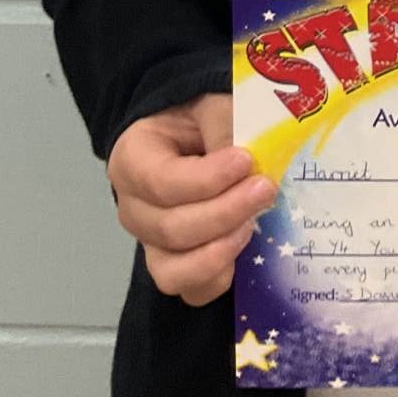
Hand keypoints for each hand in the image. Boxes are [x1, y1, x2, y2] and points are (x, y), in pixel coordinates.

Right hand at [107, 92, 276, 306]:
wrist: (199, 135)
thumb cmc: (202, 119)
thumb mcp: (212, 107)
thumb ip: (224, 129)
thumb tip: (248, 164)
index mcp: (132, 160)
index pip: (161, 182)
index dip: (206, 179)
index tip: (246, 161)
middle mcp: (134, 208)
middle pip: (171, 229)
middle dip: (224, 212)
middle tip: (265, 188)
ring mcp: (152, 243)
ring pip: (175, 269)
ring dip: (220, 250)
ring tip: (253, 223)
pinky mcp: (176, 267)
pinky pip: (192, 290)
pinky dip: (219, 277)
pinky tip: (243, 248)